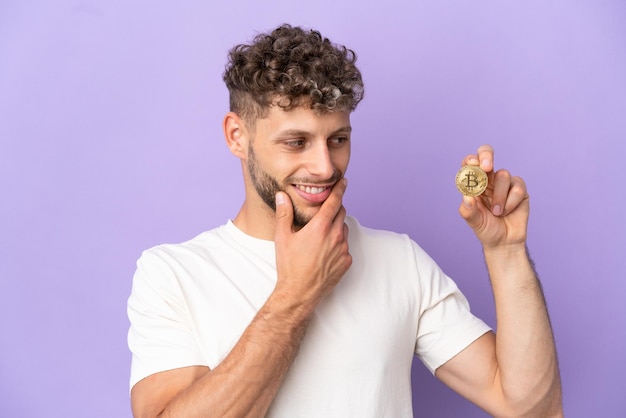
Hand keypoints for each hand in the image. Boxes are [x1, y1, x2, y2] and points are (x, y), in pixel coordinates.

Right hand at [273, 179, 351, 309]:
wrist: (299, 293)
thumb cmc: (289, 266)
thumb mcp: (282, 238)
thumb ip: (283, 214)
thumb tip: (281, 196)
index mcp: (320, 227)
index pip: (335, 201)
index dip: (340, 189)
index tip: (344, 182)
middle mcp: (335, 236)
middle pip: (342, 213)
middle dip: (335, 209)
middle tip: (324, 213)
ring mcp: (343, 249)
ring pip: (344, 229)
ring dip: (336, 227)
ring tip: (321, 236)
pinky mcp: (347, 261)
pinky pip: (345, 247)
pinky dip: (338, 244)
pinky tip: (325, 252)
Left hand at [458, 145, 529, 248]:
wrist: (504, 242)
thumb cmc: (486, 229)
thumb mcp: (474, 222)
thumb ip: (468, 211)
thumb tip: (467, 197)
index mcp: (473, 184)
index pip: (470, 164)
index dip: (471, 160)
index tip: (473, 163)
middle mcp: (488, 179)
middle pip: (487, 155)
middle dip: (486, 156)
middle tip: (487, 166)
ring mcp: (504, 183)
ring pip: (503, 175)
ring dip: (499, 197)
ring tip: (497, 212)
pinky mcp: (519, 189)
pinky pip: (517, 188)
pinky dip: (511, 202)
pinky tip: (507, 212)